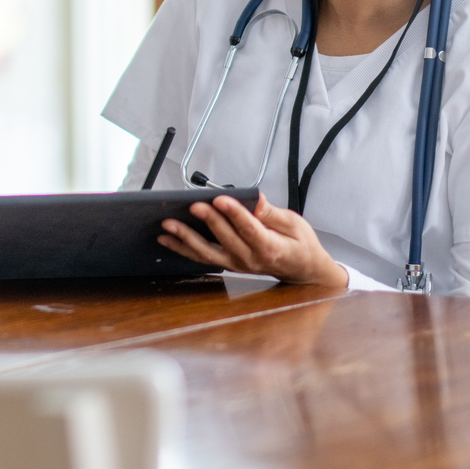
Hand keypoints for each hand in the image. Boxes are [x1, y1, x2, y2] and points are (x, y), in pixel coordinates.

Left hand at [157, 192, 349, 288]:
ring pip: (208, 253)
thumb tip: (256, 198)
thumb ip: (272, 213)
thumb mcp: (294, 224)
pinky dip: (183, 249)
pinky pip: (202, 258)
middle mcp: (251, 259)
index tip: (220, 198)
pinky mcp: (228, 265)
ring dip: (186, 239)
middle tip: (193, 205)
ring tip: (168, 225)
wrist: (302, 270)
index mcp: (270, 247)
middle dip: (208, 221)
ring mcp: (237, 265)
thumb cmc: (300, 244)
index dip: (234, 213)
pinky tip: (167, 239)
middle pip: (226, 239)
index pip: (250, 229)